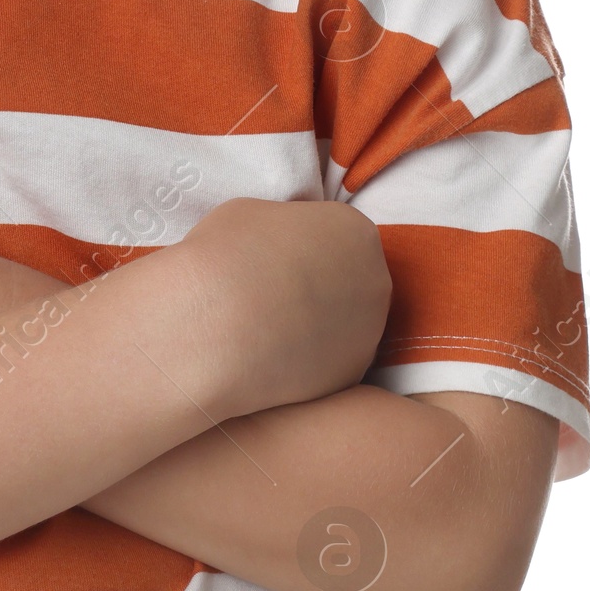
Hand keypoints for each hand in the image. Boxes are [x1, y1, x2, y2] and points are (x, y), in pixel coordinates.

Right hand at [176, 197, 391, 418]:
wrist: (215, 332)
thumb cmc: (228, 257)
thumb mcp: (250, 213)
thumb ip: (284, 227)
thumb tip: (284, 246)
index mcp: (356, 230)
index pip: (335, 231)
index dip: (299, 242)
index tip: (271, 253)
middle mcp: (375, 280)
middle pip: (347, 277)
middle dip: (316, 283)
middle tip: (270, 290)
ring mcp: (368, 333)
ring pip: (341, 322)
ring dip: (313, 322)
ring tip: (266, 326)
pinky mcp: (350, 377)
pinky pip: (329, 360)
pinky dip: (307, 358)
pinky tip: (271, 355)